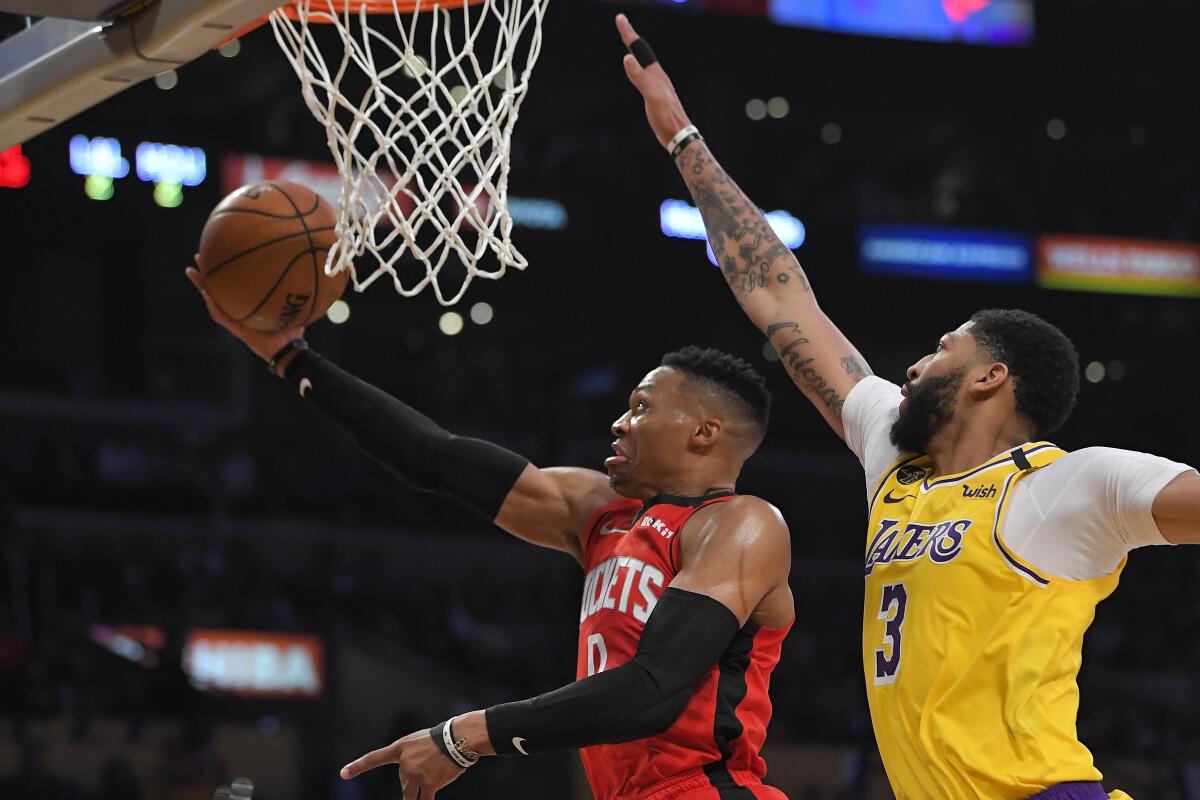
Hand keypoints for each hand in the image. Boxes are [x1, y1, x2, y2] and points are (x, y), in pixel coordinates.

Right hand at [185, 256, 302, 371]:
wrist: (290, 351)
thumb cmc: (293, 331)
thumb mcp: (293, 305)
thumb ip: (293, 291)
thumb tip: (299, 270)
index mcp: (249, 306)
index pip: (233, 286)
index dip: (226, 272)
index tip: (221, 255)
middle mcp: (239, 312)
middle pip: (219, 290)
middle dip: (208, 274)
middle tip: (199, 257)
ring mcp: (236, 321)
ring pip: (214, 301)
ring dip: (202, 286)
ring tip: (192, 271)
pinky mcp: (237, 331)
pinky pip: (222, 317)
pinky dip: (214, 306)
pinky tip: (206, 294)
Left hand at [340, 728, 464, 799]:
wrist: (458, 739)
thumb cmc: (443, 739)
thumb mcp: (419, 741)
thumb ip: (410, 757)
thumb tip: (411, 779)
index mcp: (400, 748)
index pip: (374, 758)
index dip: (357, 766)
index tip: (343, 773)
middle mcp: (404, 763)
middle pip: (403, 781)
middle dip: (415, 778)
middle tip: (430, 765)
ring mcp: (415, 775)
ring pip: (410, 793)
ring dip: (418, 791)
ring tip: (431, 777)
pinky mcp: (428, 784)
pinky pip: (424, 799)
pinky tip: (427, 798)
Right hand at [615, 14, 691, 148]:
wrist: (680, 135)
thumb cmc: (666, 118)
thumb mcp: (652, 97)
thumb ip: (640, 77)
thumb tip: (627, 57)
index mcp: (655, 73)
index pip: (639, 48)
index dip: (629, 33)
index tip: (620, 18)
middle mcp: (658, 76)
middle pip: (643, 52)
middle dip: (631, 37)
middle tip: (622, 24)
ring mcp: (658, 85)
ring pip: (645, 62)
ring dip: (636, 51)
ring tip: (630, 43)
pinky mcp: (657, 95)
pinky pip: (645, 75)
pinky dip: (638, 67)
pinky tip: (639, 72)